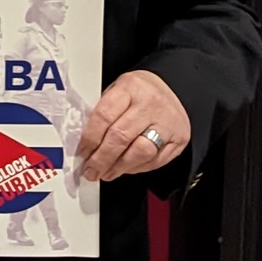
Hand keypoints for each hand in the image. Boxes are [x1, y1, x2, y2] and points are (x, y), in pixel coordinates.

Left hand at [77, 69, 191, 180]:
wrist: (173, 89)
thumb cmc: (139, 92)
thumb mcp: (117, 90)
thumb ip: (103, 114)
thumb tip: (84, 145)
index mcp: (130, 87)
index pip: (104, 116)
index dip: (89, 139)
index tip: (82, 153)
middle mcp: (151, 104)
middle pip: (121, 137)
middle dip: (101, 160)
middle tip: (91, 170)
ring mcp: (168, 122)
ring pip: (140, 153)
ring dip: (119, 168)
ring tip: (106, 173)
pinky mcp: (180, 138)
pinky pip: (156, 161)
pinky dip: (137, 168)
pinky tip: (125, 168)